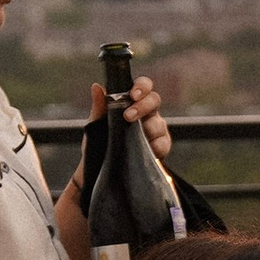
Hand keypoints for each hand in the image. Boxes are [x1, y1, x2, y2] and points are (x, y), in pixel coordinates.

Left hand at [59, 71, 177, 241]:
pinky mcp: (159, 150)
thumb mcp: (95, 125)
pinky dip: (156, 146)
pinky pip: (164, 144)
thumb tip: (97, 87)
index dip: (142, 87)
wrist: (96, 173)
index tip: (132, 94)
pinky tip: (147, 149)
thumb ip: (100, 107)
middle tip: (128, 117)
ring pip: (161, 123)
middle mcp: (147, 115)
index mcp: (133, 104)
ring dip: (149, 128)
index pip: (144, 87)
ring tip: (135, 137)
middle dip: (144, 106)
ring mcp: (155, 132)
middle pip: (155, 100)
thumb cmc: (97, 145)